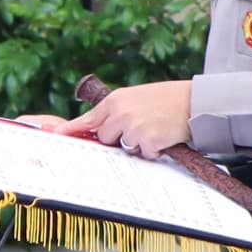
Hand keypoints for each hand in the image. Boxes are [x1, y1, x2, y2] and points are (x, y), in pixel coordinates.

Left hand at [69, 79, 196, 158]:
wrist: (196, 102)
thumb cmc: (167, 99)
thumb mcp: (137, 98)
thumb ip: (117, 111)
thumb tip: (101, 128)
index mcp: (116, 100)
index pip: (88, 119)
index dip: (70, 129)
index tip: (54, 135)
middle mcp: (121, 113)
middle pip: (106, 138)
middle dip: (119, 137)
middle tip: (140, 127)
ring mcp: (133, 127)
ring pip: (125, 147)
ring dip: (139, 143)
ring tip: (155, 128)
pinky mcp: (148, 141)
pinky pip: (144, 154)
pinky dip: (154, 150)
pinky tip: (163, 136)